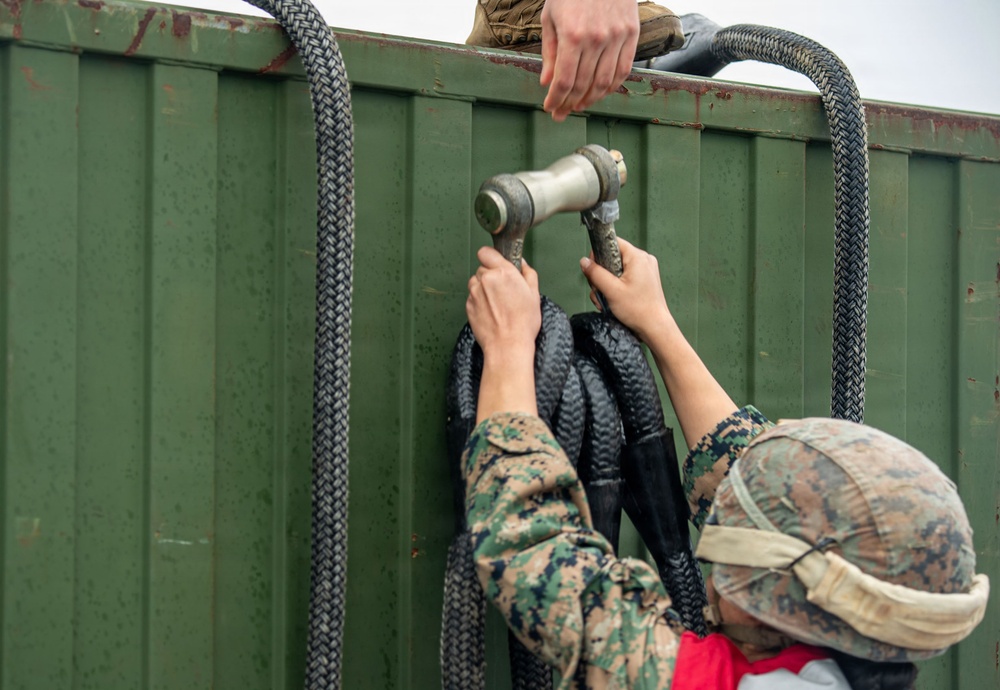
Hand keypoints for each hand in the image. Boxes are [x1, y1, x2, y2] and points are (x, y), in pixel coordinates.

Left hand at [466, 246, 541, 360]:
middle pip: (482, 269)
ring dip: (483, 288)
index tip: (497, 264)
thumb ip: (528, 273)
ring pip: (476, 283)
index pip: (486, 252)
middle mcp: (486, 279)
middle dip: (491, 276)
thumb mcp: (534, 294)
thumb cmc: (523, 322)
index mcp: (503, 272)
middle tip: (503, 290)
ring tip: (497, 303)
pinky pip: (472, 297)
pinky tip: (491, 312)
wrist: (507, 345)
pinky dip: (479, 301)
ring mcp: (475, 293)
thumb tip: (522, 264)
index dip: (491, 257)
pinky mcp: (468, 306)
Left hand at [540, 0, 638, 121]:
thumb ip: (550, 53)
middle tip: (561, 113)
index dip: (556, 100)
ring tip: (579, 105)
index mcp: (573, 36)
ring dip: (590, 99)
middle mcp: (597, 40)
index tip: (550, 108)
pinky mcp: (632, 34)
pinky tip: (600, 92)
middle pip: (583, 86)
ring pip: (604, 82)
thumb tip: (548, 83)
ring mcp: (617, 37)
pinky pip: (623, 69)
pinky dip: (611, 86)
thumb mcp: (551, 17)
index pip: (565, 81)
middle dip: (569, 104)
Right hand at [579, 237, 671, 340]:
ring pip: (616, 271)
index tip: (595, 269)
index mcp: (637, 257)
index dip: (599, 254)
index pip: (612, 242)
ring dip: (607, 285)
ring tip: (608, 300)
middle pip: (612, 258)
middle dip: (602, 276)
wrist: (655, 328)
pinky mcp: (644, 281)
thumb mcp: (611, 290)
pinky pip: (624, 279)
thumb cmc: (639, 310)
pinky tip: (614, 301)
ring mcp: (645, 271)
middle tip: (601, 291)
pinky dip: (616, 289)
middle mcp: (643, 260)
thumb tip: (584, 262)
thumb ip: (595, 273)